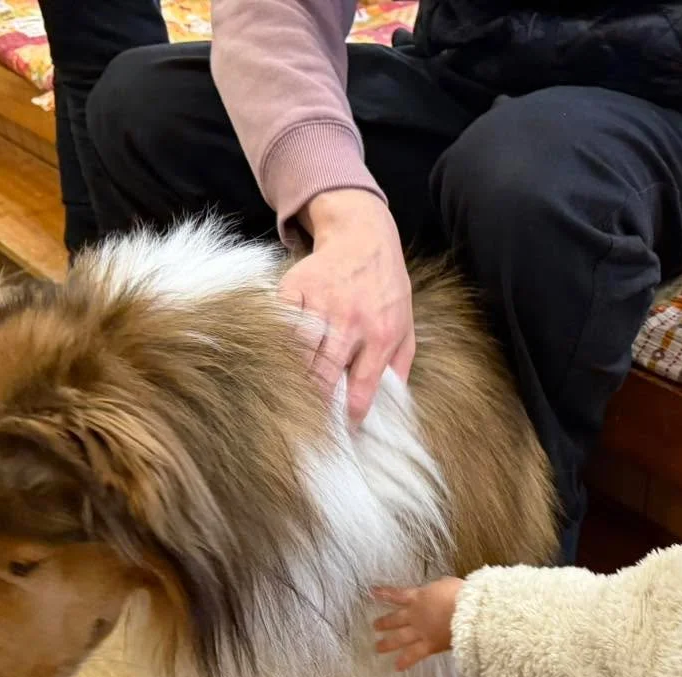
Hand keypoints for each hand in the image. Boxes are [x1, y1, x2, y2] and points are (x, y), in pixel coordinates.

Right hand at [280, 189, 414, 426]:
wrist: (363, 237)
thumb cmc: (386, 290)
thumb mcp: (406, 327)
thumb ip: (400, 367)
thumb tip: (392, 408)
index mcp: (381, 335)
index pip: (362, 388)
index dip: (350, 416)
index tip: (342, 432)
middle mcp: (350, 320)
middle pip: (325, 375)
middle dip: (316, 406)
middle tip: (309, 428)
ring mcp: (320, 303)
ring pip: (299, 354)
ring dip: (292, 382)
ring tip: (288, 403)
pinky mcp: (295, 288)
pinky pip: (280, 326)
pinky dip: (276, 347)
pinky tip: (275, 364)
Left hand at [373, 578, 463, 671]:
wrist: (467, 611)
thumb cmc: (460, 593)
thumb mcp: (445, 584)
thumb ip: (436, 591)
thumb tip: (435, 593)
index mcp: (418, 597)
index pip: (397, 595)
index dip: (384, 593)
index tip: (372, 593)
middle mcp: (415, 615)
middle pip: (396, 619)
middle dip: (385, 622)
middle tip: (375, 626)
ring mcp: (420, 632)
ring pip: (400, 638)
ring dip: (388, 643)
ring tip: (377, 647)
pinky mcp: (429, 646)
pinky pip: (414, 655)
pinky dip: (405, 661)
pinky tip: (397, 667)